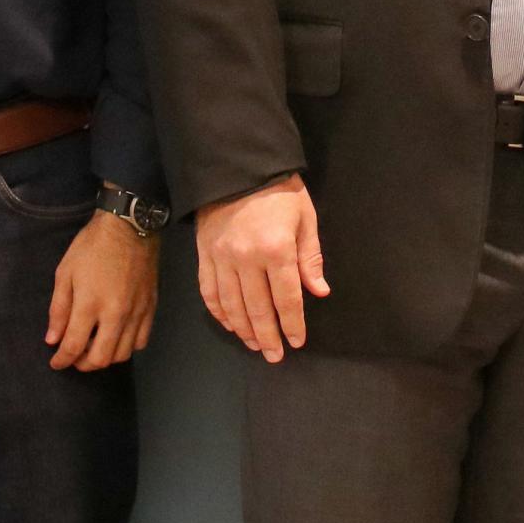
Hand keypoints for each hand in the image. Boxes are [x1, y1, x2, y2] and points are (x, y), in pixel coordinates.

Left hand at [47, 210, 159, 369]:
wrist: (130, 226)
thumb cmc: (92, 246)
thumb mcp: (65, 272)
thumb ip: (59, 309)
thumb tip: (53, 339)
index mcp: (90, 304)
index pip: (73, 346)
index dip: (61, 360)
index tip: (55, 362)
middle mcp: (115, 314)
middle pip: (100, 359)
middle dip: (82, 364)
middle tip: (74, 356)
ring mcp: (136, 313)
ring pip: (122, 354)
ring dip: (104, 358)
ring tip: (94, 347)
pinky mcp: (151, 308)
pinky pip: (141, 341)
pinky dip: (126, 347)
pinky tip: (116, 337)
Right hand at [195, 174, 326, 360]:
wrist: (237, 167)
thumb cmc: (279, 191)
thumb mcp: (304, 217)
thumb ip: (310, 257)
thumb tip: (319, 292)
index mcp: (276, 249)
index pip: (287, 298)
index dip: (292, 324)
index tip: (296, 341)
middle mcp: (247, 259)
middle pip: (258, 309)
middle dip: (268, 336)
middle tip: (275, 355)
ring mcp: (222, 259)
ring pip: (232, 306)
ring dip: (244, 330)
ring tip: (255, 344)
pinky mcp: (204, 255)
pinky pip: (209, 292)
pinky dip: (219, 312)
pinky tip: (229, 324)